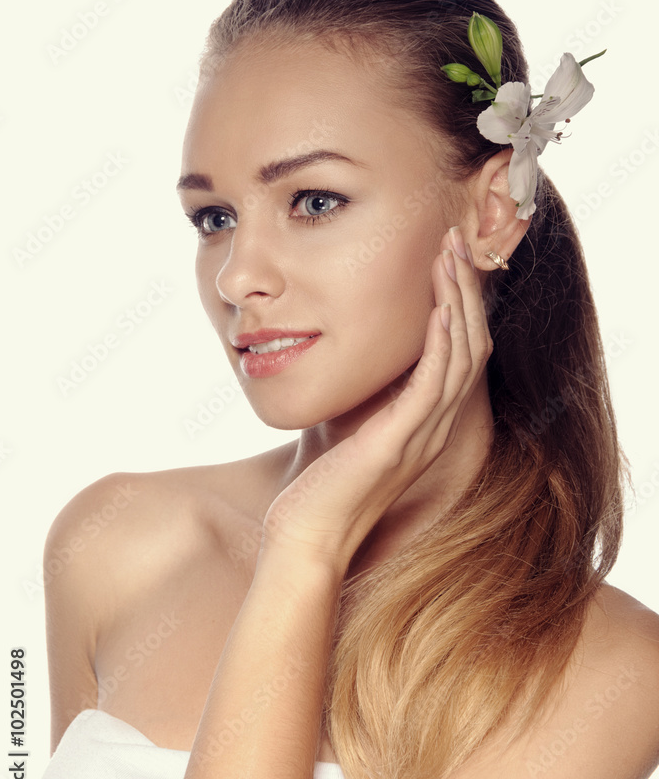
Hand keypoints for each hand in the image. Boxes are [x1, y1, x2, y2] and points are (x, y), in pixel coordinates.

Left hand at [259, 224, 493, 575]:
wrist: (306, 538)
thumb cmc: (321, 485)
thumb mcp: (348, 424)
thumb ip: (364, 391)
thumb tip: (350, 349)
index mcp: (427, 422)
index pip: (460, 353)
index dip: (461, 304)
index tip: (447, 259)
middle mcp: (435, 427)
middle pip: (471, 345)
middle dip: (467, 290)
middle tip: (458, 241)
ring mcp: (422, 436)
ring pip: (462, 357)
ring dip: (460, 302)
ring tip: (452, 255)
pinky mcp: (399, 443)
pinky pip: (435, 386)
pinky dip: (442, 343)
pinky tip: (440, 307)